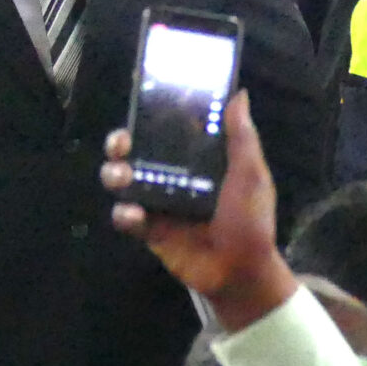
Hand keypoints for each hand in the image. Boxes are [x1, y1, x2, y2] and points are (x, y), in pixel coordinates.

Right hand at [102, 89, 297, 331]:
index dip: (151, 118)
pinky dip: (124, 213)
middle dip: (120, 144)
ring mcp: (159, 204)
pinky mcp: (150, 231)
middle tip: (120, 143)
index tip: (141, 104)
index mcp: (198, 161)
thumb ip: (242, 137)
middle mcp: (174, 177)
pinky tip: (135, 214)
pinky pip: (126, 217)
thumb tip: (238, 94)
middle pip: (137, 153)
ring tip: (122, 177)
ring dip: (115, 174)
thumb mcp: (251, 175)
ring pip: (124, 182)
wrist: (242, 271)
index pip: (168, 132)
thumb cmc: (251, 220)